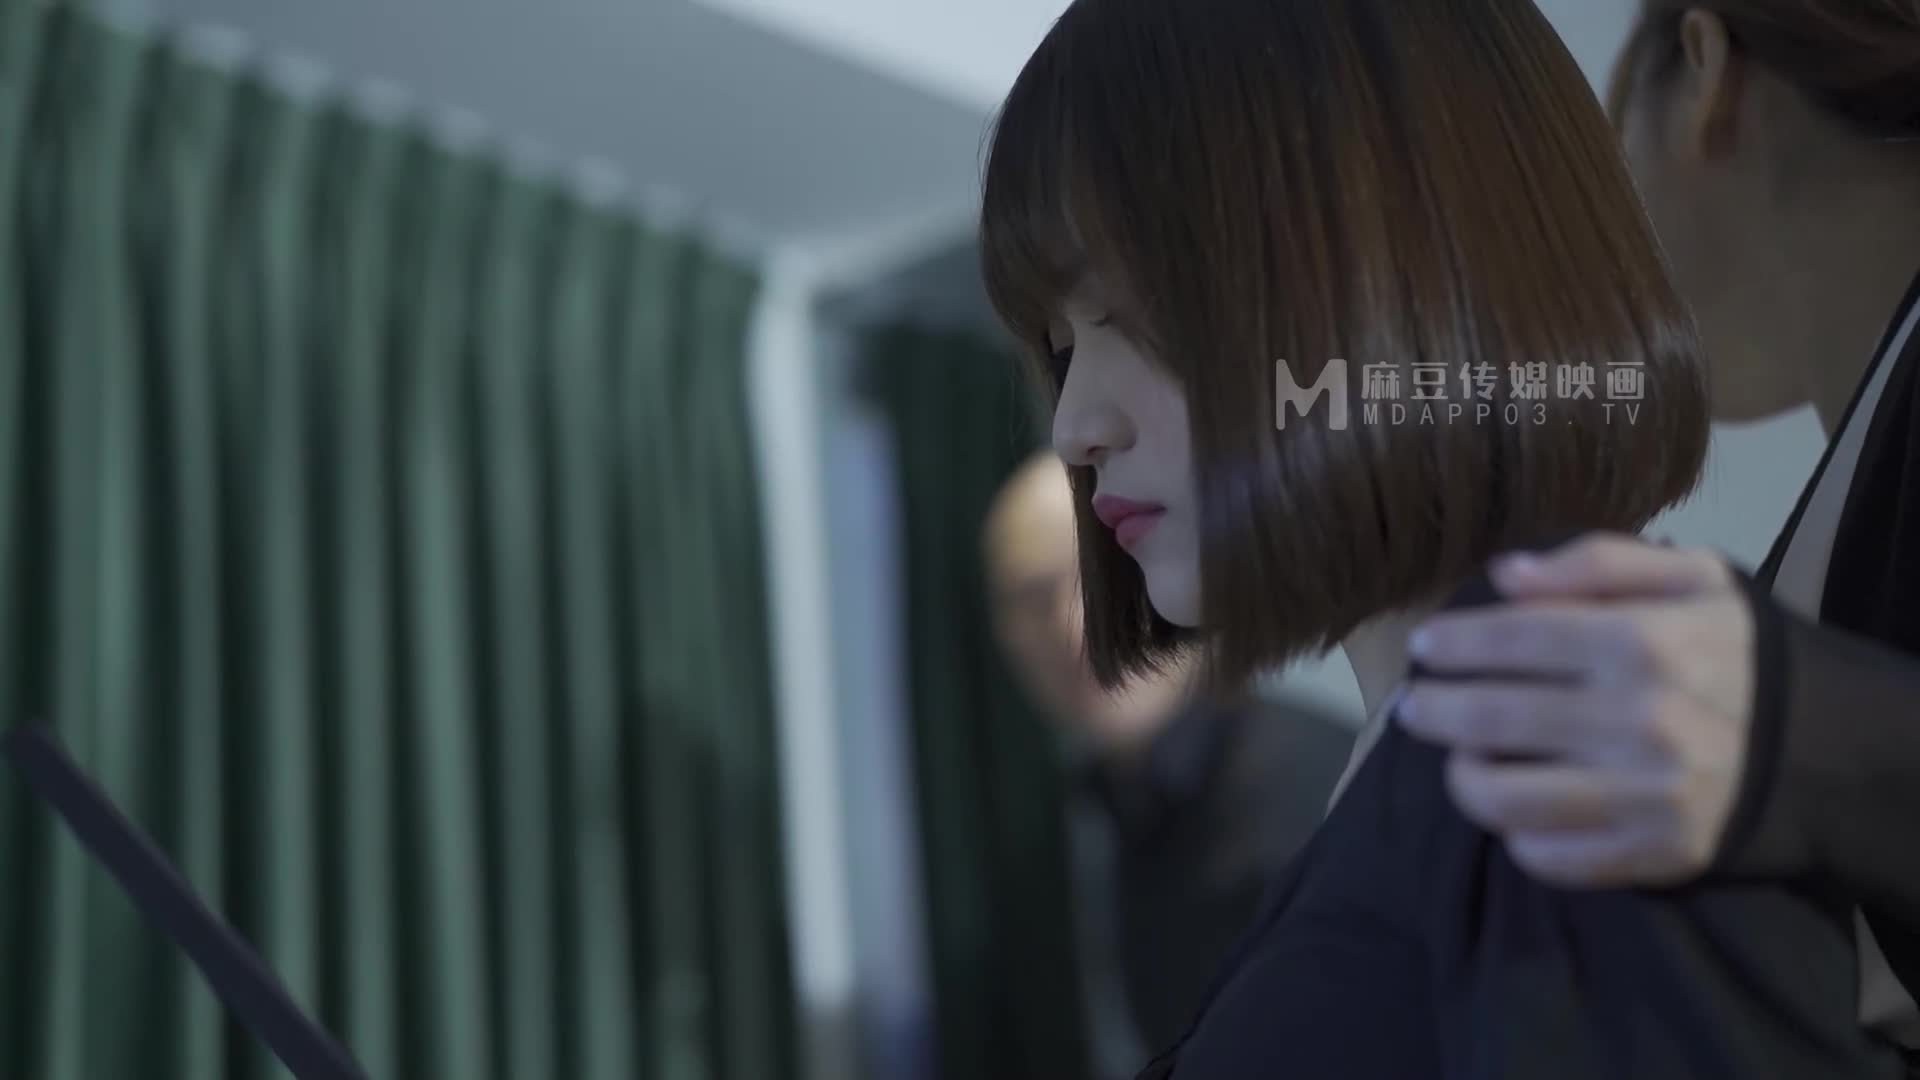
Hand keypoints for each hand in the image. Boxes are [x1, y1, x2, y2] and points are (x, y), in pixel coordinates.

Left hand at [1398, 534, 1756, 886]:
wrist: (1824, 747)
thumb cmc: (1733, 652)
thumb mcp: (1691, 578)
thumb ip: (1598, 562)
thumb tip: (1506, 574)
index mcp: (1645, 643)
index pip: (1514, 638)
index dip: (1454, 644)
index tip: (1423, 646)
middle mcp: (1640, 721)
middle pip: (1491, 719)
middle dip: (1433, 710)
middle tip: (1413, 704)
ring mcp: (1645, 797)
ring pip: (1504, 798)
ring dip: (1460, 776)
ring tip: (1456, 757)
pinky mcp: (1654, 856)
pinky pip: (1549, 856)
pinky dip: (1514, 836)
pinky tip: (1510, 809)